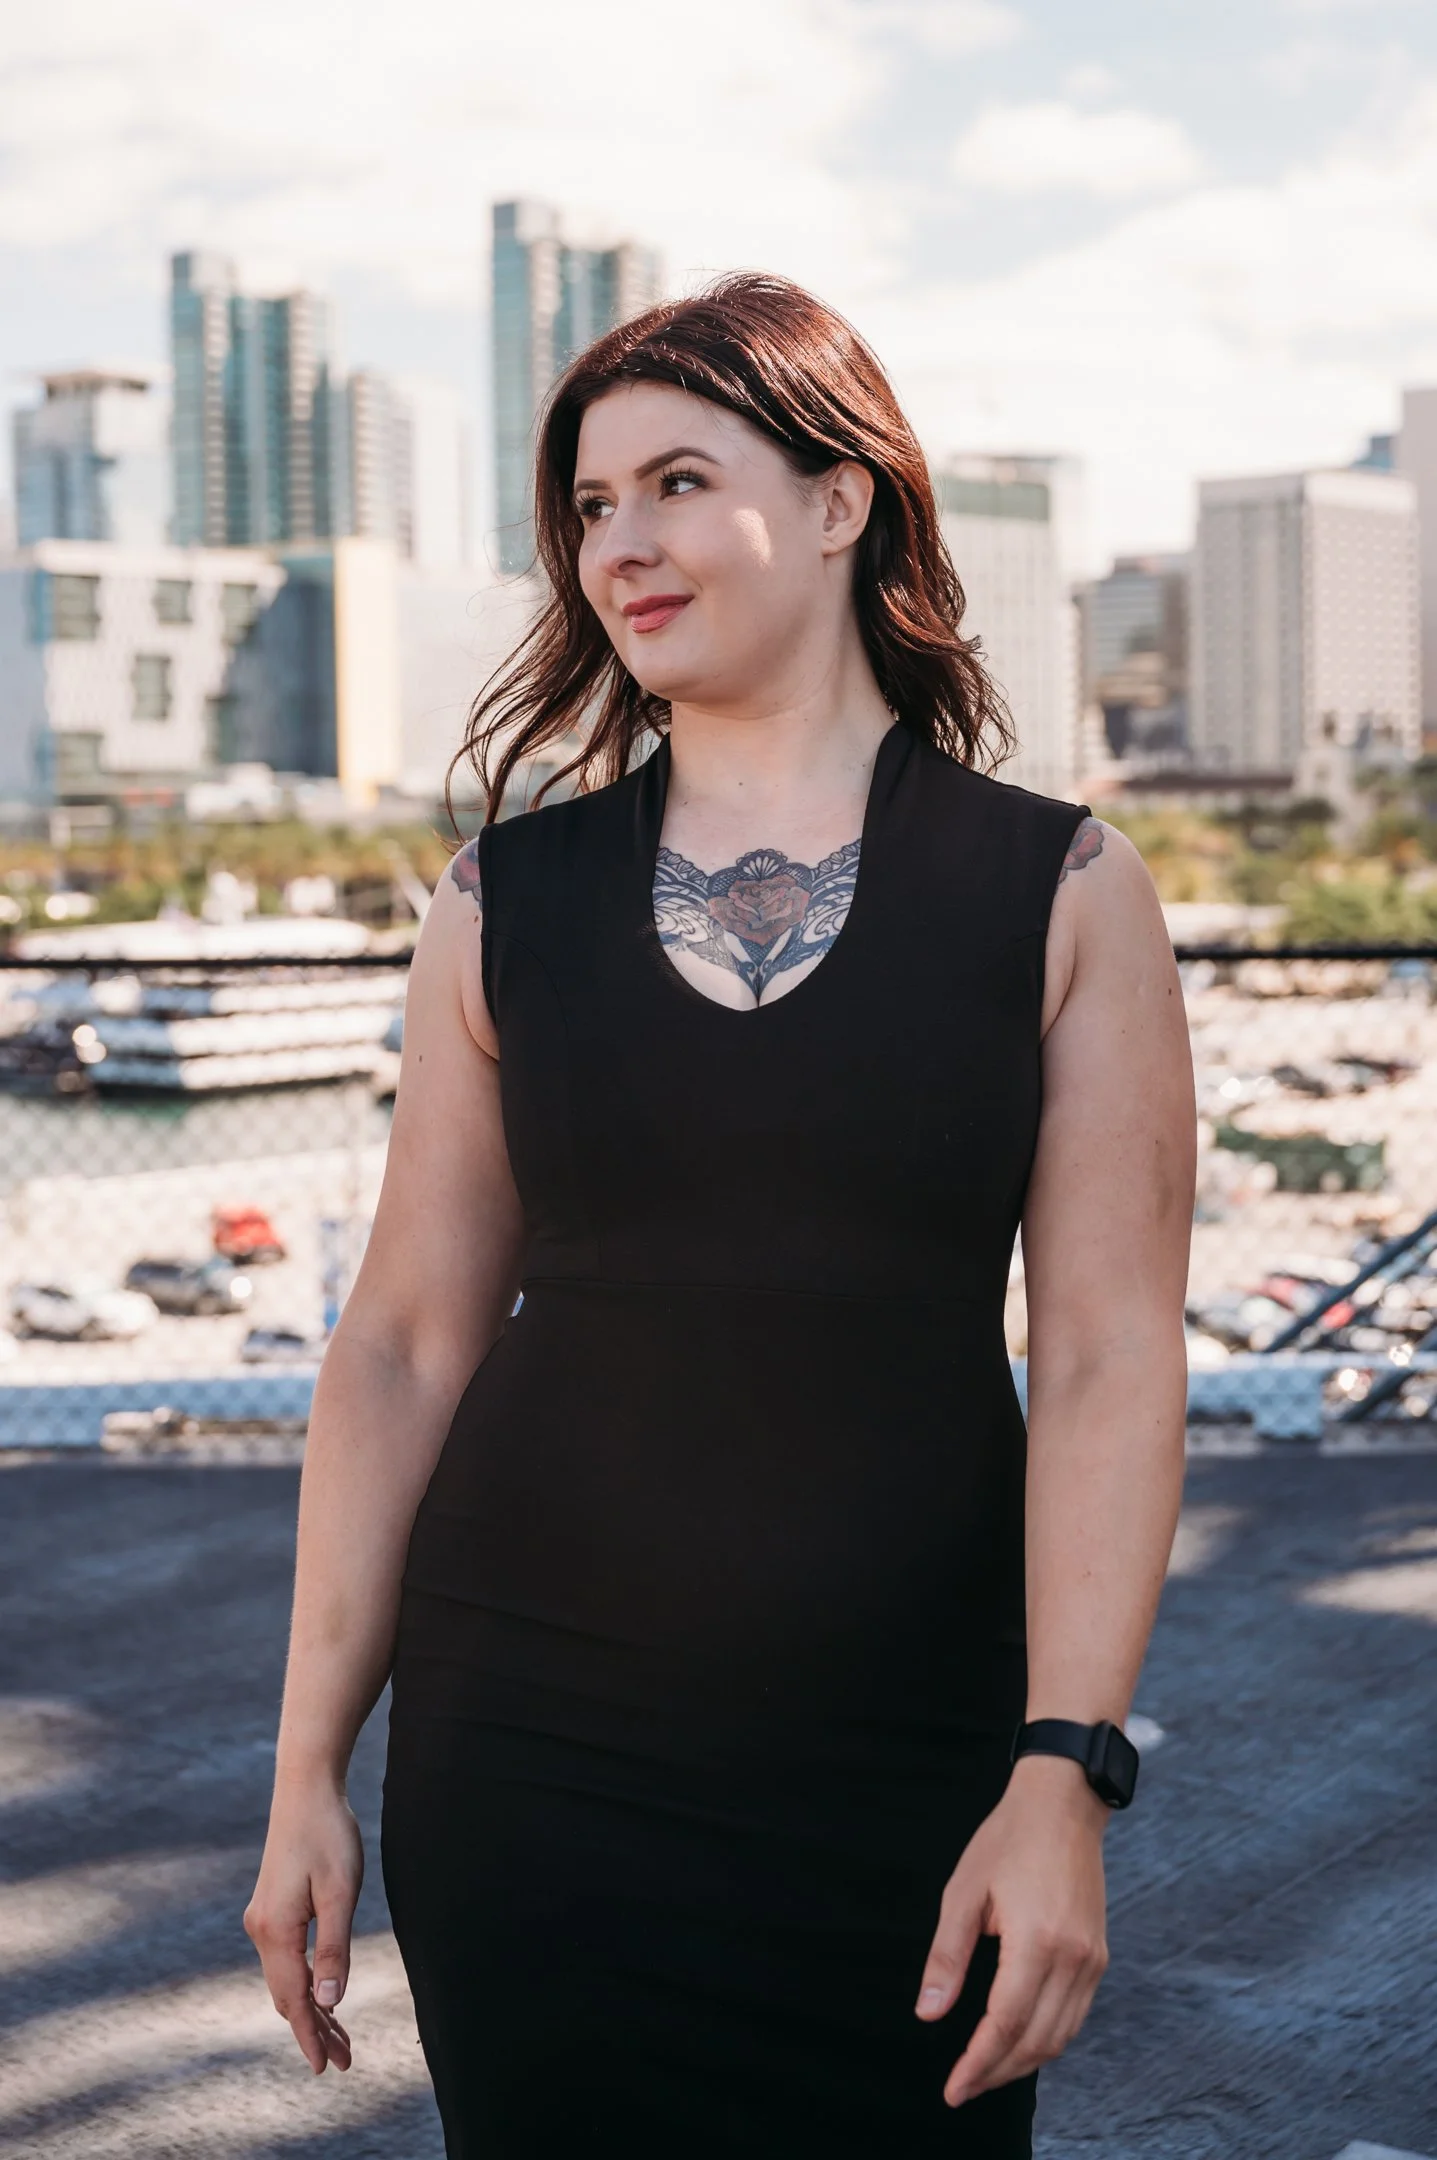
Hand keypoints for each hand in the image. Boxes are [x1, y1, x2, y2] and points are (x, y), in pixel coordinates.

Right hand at [244, 1778, 362, 2074]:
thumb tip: (328, 2004)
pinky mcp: (271, 1908)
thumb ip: (334, 1950)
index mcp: (275, 1931)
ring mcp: (262, 1919)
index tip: (325, 2068)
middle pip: (286, 1996)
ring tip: (339, 2038)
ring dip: (310, 2009)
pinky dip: (304, 1983)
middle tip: (342, 2061)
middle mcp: (261, 1930)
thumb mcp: (340, 1893)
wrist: (305, 1788)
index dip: (310, 2036)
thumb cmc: (328, 1835)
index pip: (293, 2000)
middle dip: (313, 2030)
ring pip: (285, 1979)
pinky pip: (285, 1960)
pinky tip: (323, 1994)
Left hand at [914, 1754, 1109, 2106]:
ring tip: (985, 2070)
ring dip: (1023, 2061)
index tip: (953, 2088)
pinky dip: (1047, 2038)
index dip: (978, 2063)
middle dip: (997, 2071)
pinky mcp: (1098, 1956)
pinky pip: (1075, 2015)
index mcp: (1037, 1942)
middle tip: (963, 2086)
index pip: (1006, 2024)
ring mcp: (1092, 1959)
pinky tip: (1019, 2039)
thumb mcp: (964, 1891)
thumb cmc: (1008, 1839)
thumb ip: (947, 1956)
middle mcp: (1073, 1958)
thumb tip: (929, 2012)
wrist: (1063, 1803)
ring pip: (1060, 2035)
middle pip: (1036, 2041)